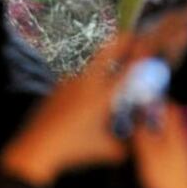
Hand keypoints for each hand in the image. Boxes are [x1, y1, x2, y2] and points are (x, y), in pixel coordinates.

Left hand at [0, 36, 131, 187]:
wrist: (37, 149)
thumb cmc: (73, 150)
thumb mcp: (108, 151)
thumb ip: (128, 144)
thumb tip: (140, 140)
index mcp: (102, 96)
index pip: (127, 70)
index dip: (141, 56)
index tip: (149, 47)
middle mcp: (86, 84)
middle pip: (106, 52)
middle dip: (121, 41)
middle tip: (132, 36)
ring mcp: (70, 83)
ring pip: (92, 66)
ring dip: (104, 63)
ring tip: (113, 70)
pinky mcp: (58, 89)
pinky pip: (78, 79)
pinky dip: (88, 81)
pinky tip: (88, 96)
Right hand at [132, 103, 186, 187]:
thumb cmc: (171, 185)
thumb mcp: (149, 154)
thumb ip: (143, 131)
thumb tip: (138, 111)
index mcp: (177, 134)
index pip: (169, 106)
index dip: (154, 98)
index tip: (139, 96)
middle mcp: (182, 142)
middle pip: (165, 121)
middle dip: (147, 118)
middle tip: (131, 119)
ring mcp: (182, 156)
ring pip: (163, 137)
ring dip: (148, 135)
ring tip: (132, 140)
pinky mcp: (178, 169)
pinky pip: (163, 152)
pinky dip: (151, 151)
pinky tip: (142, 161)